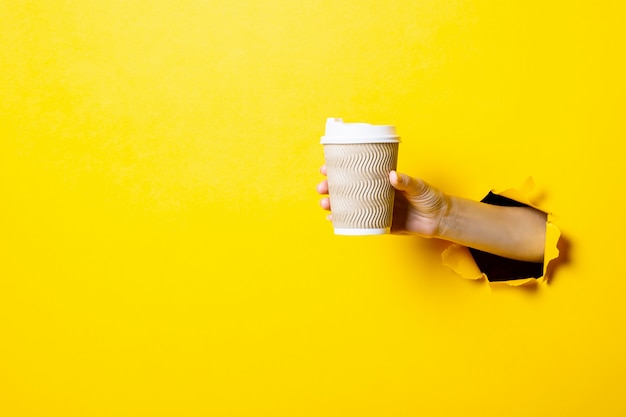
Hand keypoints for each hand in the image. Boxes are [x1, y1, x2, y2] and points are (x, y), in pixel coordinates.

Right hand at [316, 166, 450, 237]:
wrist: (439, 219)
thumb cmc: (430, 198)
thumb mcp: (418, 186)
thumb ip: (406, 181)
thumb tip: (392, 176)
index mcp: (381, 181)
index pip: (357, 172)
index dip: (339, 170)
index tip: (326, 168)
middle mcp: (375, 194)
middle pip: (347, 189)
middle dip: (331, 188)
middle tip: (322, 188)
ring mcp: (375, 209)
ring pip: (349, 206)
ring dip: (334, 205)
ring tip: (325, 205)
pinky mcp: (379, 223)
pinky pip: (358, 222)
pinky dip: (344, 221)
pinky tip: (334, 221)